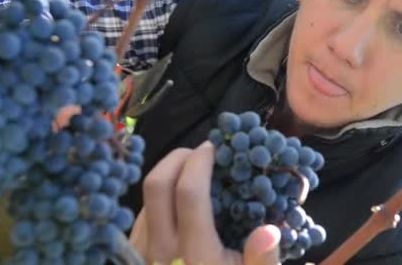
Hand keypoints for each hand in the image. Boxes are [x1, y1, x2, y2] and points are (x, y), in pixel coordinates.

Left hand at [129, 141, 280, 264]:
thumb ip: (262, 259)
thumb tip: (268, 229)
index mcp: (196, 255)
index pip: (190, 194)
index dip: (201, 161)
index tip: (216, 148)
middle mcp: (162, 251)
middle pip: (157, 185)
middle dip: (180, 157)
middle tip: (203, 152)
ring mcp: (142, 252)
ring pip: (146, 198)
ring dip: (169, 174)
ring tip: (195, 171)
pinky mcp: (133, 254)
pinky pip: (141, 213)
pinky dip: (160, 196)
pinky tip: (180, 199)